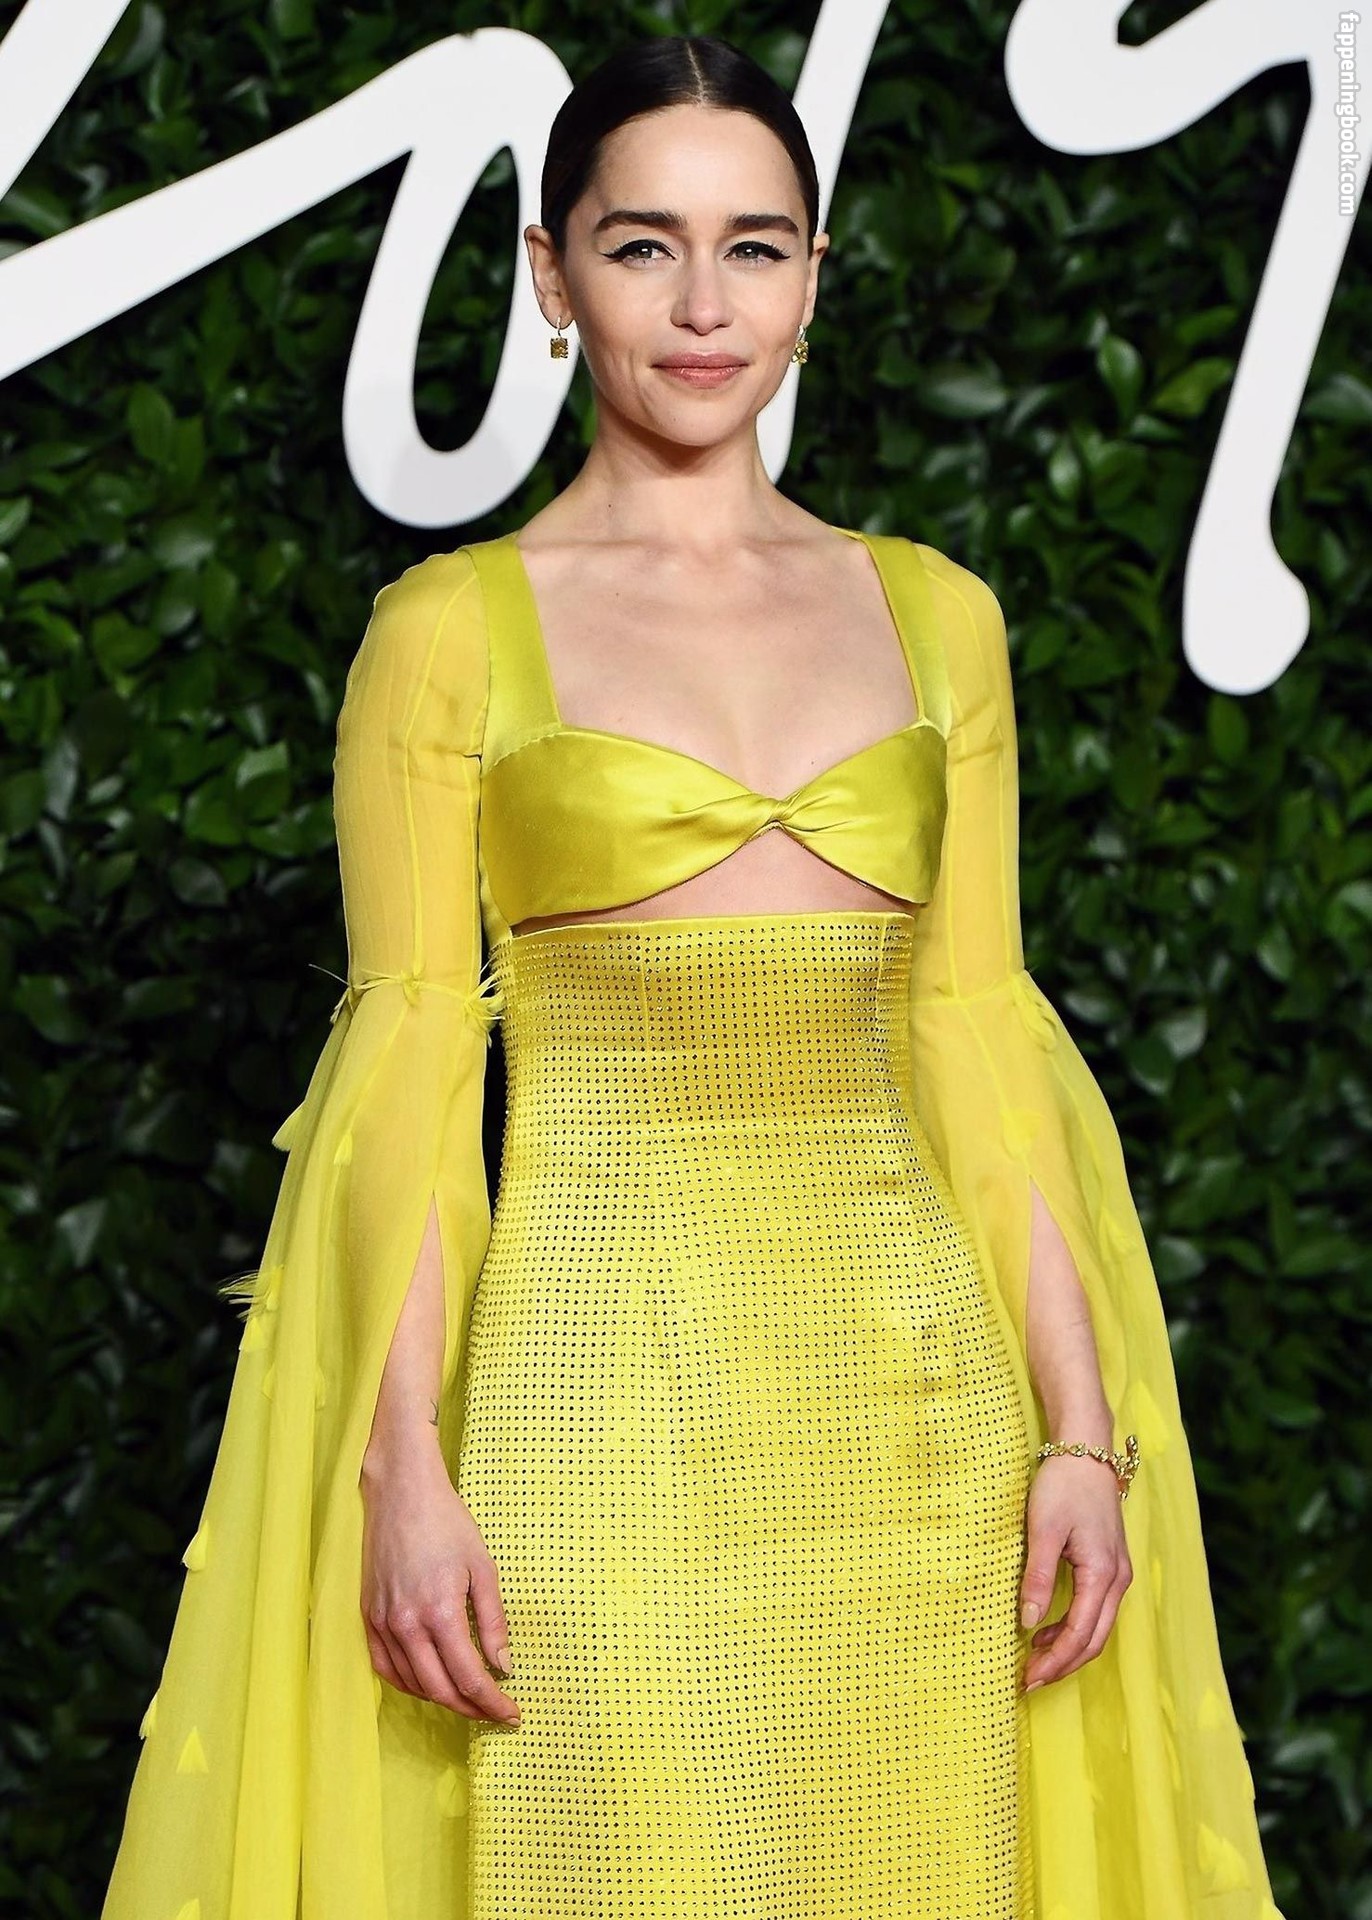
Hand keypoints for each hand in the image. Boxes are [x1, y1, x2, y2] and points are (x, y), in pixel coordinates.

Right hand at [360, 1444, 520, 1724]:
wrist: (401, 1493)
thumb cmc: (447, 1523)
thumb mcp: (483, 1567)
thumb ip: (493, 1622)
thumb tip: (503, 1665)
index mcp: (440, 1612)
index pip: (470, 1677)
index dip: (493, 1703)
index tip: (512, 1715)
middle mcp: (408, 1625)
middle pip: (441, 1690)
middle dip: (472, 1709)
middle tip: (495, 1712)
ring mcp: (383, 1623)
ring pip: (413, 1685)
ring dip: (443, 1700)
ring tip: (468, 1699)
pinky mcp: (368, 1617)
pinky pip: (385, 1668)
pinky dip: (410, 1685)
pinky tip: (429, 1684)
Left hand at [1018, 1452, 1132, 1690]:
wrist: (1086, 1451)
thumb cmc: (1063, 1486)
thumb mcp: (1044, 1530)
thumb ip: (1038, 1577)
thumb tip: (1030, 1622)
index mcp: (1103, 1575)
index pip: (1081, 1634)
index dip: (1056, 1662)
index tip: (1028, 1678)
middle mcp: (1118, 1580)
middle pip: (1094, 1640)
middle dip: (1063, 1665)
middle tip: (1029, 1680)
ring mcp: (1118, 1574)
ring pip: (1098, 1628)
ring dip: (1069, 1649)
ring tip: (1034, 1661)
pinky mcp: (1110, 1566)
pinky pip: (1097, 1611)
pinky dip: (1075, 1628)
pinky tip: (1048, 1630)